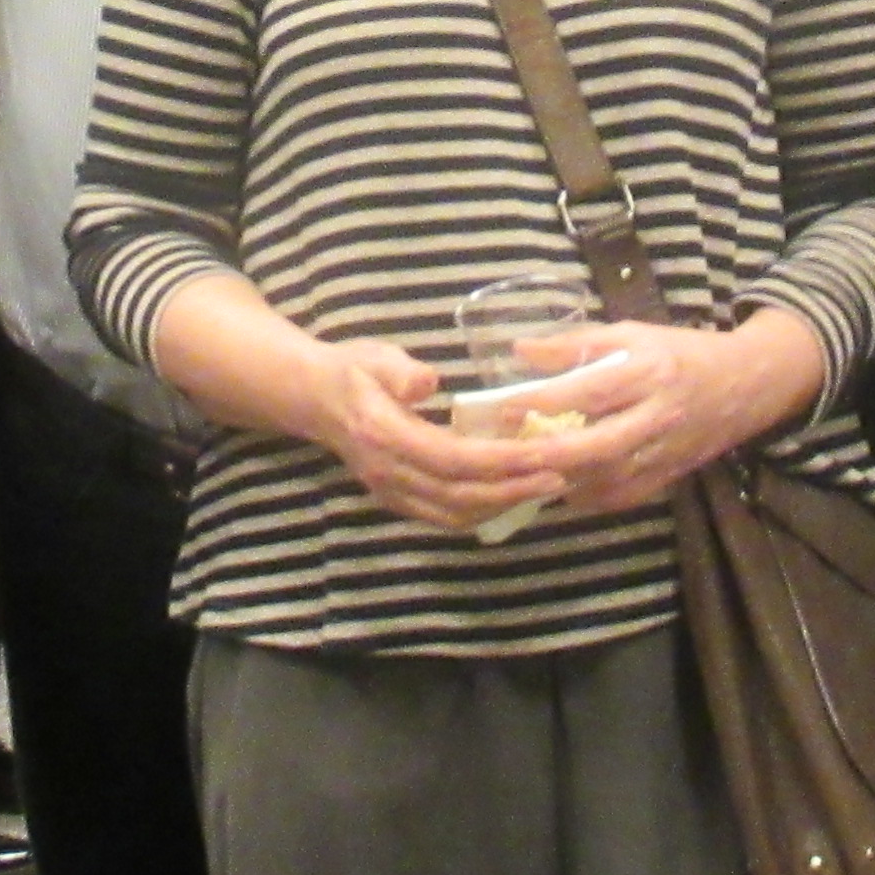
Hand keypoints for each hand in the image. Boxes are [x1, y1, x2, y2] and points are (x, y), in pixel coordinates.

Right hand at [303, 337, 580, 537]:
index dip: (500, 461)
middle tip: (560, 476)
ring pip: (455, 515)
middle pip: (459, 496)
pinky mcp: (397, 501)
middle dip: (513, 490)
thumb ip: (401, 371)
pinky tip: (512, 496)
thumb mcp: (375, 356)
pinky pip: (445, 518)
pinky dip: (482, 512)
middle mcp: (389, 473)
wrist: (314, 399)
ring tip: (545, 487)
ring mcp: (391, 493)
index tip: (542, 454)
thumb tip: (429, 383)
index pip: (452, 458)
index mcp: (385, 435)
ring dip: (503, 506)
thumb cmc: (353, 370)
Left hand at [487, 309, 827, 520]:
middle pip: (601, 445)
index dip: (549, 399)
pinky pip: (623, 496)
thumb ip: (578, 344)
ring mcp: (666, 452)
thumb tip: (521, 352)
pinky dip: (588, 497)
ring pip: (609, 477)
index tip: (508, 404)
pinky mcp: (669, 477)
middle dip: (552, 454)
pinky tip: (561, 488)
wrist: (745, 385)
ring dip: (565, 479)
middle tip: (511, 454)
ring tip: (526, 473)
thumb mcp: (633, 334)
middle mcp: (660, 416)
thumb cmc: (680, 352)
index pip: (594, 389)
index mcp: (651, 371)